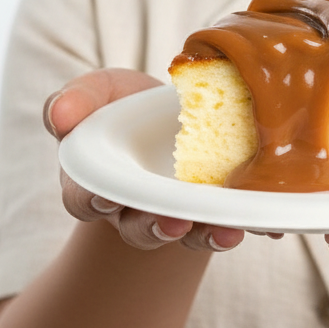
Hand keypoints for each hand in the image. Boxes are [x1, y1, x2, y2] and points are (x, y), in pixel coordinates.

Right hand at [44, 68, 260, 252]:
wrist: (175, 110)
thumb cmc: (125, 104)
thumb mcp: (99, 92)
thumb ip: (76, 100)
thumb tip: (59, 116)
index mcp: (97, 181)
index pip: (85, 198)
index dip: (93, 200)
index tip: (106, 197)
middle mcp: (135, 206)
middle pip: (138, 227)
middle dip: (155, 228)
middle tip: (174, 224)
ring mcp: (178, 211)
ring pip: (186, 233)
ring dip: (204, 235)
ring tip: (226, 232)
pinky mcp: (216, 208)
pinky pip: (229, 223)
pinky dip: (249, 225)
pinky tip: (268, 226)